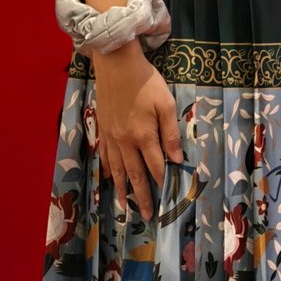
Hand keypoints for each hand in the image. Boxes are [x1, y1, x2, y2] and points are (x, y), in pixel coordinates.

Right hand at [92, 42, 182, 219]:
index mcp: (143, 136)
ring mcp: (111, 137)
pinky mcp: (103, 130)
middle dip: (142, 196)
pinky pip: (105, 157)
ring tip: (126, 207)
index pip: (155, 166)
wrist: (116, 65)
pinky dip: (109, 170)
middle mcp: (125, 142)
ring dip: (123, 190)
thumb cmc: (146, 81)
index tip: (168, 200)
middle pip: (135, 174)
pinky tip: (110, 178)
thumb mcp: (165, 103)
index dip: (162, 183)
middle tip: (148, 215)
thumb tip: (177, 160)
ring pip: (118, 170)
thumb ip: (170, 133)